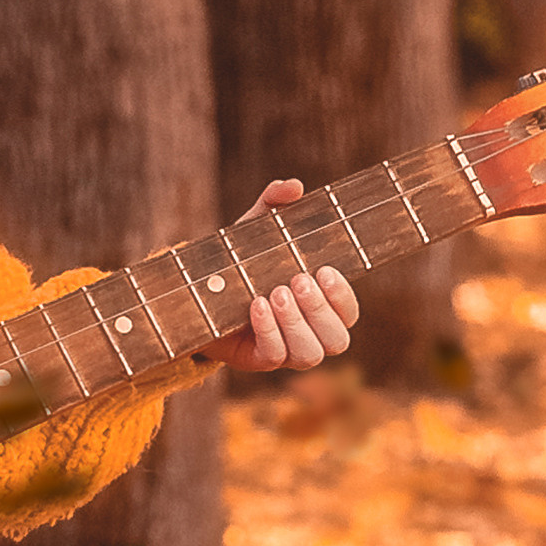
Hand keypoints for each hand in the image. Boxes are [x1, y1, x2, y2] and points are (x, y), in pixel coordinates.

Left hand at [220, 178, 360, 370]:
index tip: (324, 271)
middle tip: (297, 280)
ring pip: (311, 354)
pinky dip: (269, 330)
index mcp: (320, 306)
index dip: (342, 297)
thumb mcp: (256, 229)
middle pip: (337, 339)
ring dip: (296, 323)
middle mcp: (310, 333)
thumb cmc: (240, 261)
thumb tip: (294, 186)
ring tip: (276, 292)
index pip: (349, 313)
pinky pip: (275, 356)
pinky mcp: (260, 360)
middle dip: (319, 309)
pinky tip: (256, 304)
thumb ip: (274, 204)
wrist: (197, 291)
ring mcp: (287, 350)